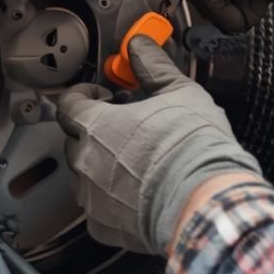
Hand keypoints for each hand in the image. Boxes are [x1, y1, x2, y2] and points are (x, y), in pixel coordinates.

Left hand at [56, 36, 262, 253]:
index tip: (102, 96)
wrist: (205, 199)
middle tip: (127, 127)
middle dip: (96, 131)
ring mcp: (92, 198)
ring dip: (102, 165)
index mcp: (95, 125)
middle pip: (75, 140)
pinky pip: (99, 208)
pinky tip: (140, 191)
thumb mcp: (179, 92)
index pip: (68, 104)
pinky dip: (114, 199)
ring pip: (85, 176)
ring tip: (136, 160)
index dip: (84, 96)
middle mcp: (84, 162)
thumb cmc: (192, 148)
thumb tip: (141, 47)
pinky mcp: (104, 226)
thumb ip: (153, 66)